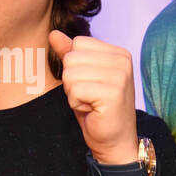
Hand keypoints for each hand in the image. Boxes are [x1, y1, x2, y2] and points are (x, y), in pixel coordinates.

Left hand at [48, 30, 138, 163]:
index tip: (90, 84)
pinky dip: (76, 103)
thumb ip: (70, 53)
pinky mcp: (113, 93)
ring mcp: (120, 76)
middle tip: (89, 96)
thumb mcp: (82, 77)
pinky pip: (75, 89)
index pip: (78, 43)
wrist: (114, 141)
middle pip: (72, 57)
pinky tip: (92, 110)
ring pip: (70, 74)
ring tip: (90, 103)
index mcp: (118, 53)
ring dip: (73, 93)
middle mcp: (123, 60)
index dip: (75, 66)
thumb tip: (53, 33)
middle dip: (72, 81)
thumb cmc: (97, 110)